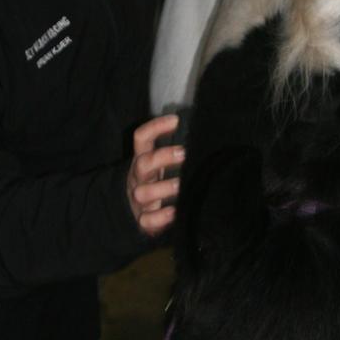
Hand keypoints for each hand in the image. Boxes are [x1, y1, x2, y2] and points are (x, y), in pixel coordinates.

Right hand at [127, 114, 184, 235]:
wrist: (135, 211)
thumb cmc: (156, 182)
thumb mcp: (159, 164)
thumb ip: (175, 152)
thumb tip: (204, 138)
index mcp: (142, 160)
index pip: (141, 138)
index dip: (155, 127)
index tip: (175, 120)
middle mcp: (138, 178)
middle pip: (143, 164)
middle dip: (162, 157)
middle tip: (183, 153)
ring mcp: (139, 199)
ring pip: (144, 193)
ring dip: (163, 188)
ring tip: (181, 185)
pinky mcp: (143, 219)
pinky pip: (147, 219)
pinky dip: (160, 217)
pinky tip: (174, 212)